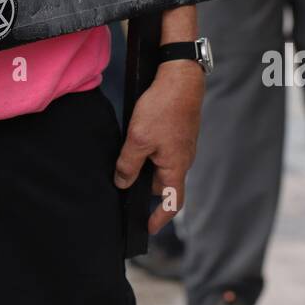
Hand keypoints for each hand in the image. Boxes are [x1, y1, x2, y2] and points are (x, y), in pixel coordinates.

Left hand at [113, 60, 203, 235]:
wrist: (180, 76)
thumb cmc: (164, 107)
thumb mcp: (138, 139)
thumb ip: (128, 165)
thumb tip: (121, 183)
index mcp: (176, 167)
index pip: (172, 203)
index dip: (160, 218)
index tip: (147, 228)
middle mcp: (182, 160)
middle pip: (162, 184)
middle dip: (143, 188)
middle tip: (121, 188)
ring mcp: (181, 146)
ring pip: (159, 165)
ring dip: (143, 167)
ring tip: (123, 162)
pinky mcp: (177, 133)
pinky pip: (161, 151)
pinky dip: (147, 152)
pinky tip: (133, 142)